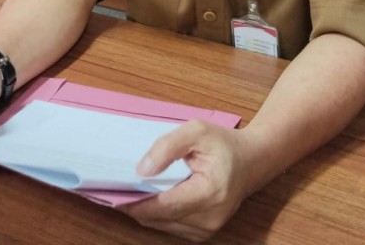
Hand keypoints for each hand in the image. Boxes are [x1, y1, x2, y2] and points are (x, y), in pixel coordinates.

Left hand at [122, 120, 254, 241]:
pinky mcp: (203, 233)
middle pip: (159, 219)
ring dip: (144, 211)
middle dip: (135, 205)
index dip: (135, 202)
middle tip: (114, 186)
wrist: (252, 161)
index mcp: (210, 193)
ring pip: (161, 225)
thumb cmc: (224, 144)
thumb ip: (167, 147)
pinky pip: (170, 226)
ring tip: (129, 190)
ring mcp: (207, 230)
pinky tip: (148, 197)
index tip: (112, 191)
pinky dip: (156, 214)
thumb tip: (141, 171)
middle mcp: (210, 218)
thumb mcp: (196, 130)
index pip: (164, 206)